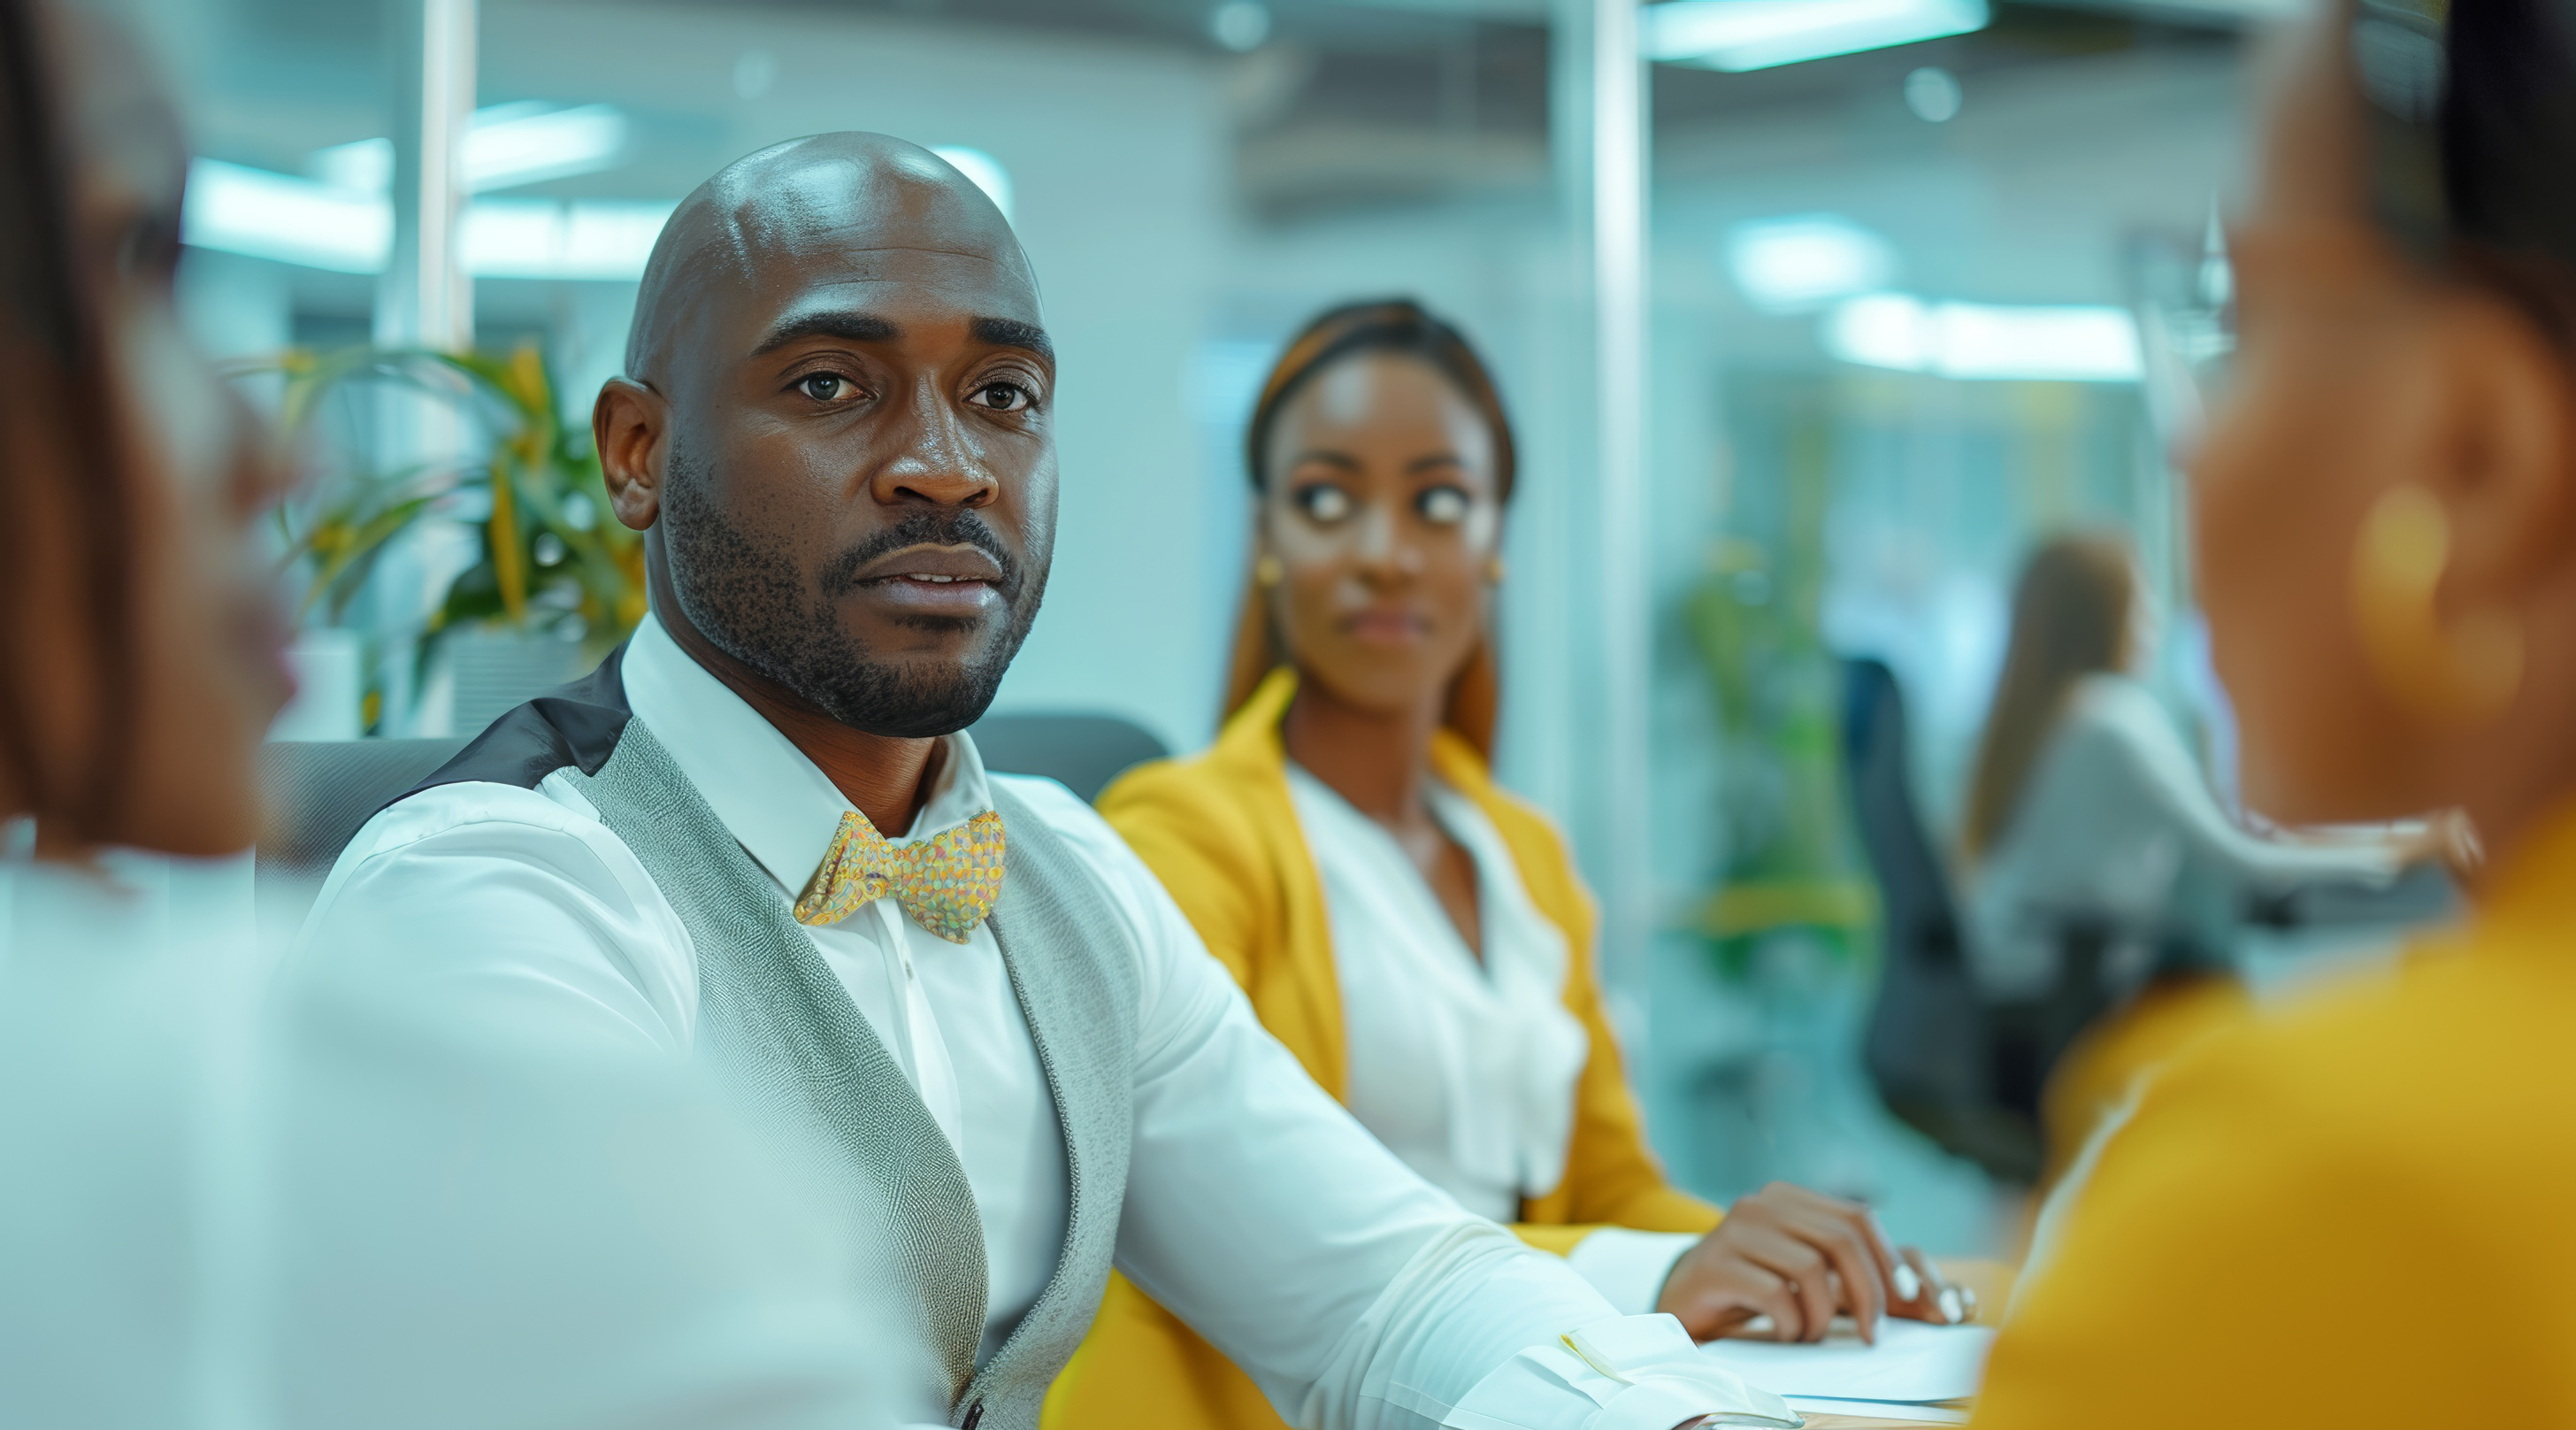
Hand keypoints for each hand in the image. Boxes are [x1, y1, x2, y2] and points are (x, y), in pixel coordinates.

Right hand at [1653, 1182, 1964, 1343]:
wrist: (1681, 1304)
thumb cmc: (1754, 1292)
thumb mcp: (1807, 1278)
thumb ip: (1855, 1278)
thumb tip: (1929, 1297)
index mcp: (1788, 1198)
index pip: (1857, 1218)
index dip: (1890, 1259)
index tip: (1908, 1301)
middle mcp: (1761, 1204)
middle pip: (1840, 1239)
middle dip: (1869, 1293)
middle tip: (1873, 1334)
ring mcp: (1734, 1231)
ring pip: (1811, 1269)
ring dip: (1823, 1315)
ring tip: (1809, 1334)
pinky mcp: (1714, 1264)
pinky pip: (1776, 1295)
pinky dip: (1791, 1325)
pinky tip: (1783, 1334)